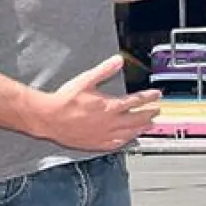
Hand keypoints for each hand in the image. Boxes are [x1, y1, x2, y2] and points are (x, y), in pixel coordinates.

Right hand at [30, 55, 161, 151]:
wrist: (49, 118)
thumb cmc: (65, 100)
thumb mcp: (86, 80)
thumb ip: (104, 70)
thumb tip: (118, 61)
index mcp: (109, 106)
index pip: (135, 101)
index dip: (148, 97)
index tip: (156, 95)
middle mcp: (109, 122)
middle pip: (136, 119)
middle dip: (149, 114)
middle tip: (157, 111)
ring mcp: (103, 134)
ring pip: (128, 133)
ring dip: (140, 128)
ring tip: (148, 126)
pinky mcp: (95, 143)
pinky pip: (115, 144)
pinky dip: (125, 141)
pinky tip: (127, 140)